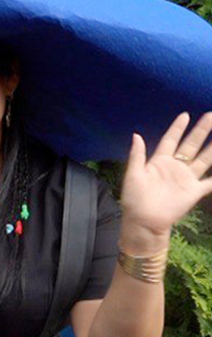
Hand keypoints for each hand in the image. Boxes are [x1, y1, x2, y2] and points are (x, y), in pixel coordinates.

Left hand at [119, 112, 211, 248]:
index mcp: (159, 161)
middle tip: (211, 116)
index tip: (185, 115)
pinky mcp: (194, 191)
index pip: (170, 140)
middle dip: (201, 130)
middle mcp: (175, 167)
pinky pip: (210, 182)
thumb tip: (136, 134)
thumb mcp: (133, 175)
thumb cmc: (134, 199)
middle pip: (191, 145)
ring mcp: (186, 178)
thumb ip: (137, 155)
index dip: (177, 128)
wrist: (144, 221)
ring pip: (204, 158)